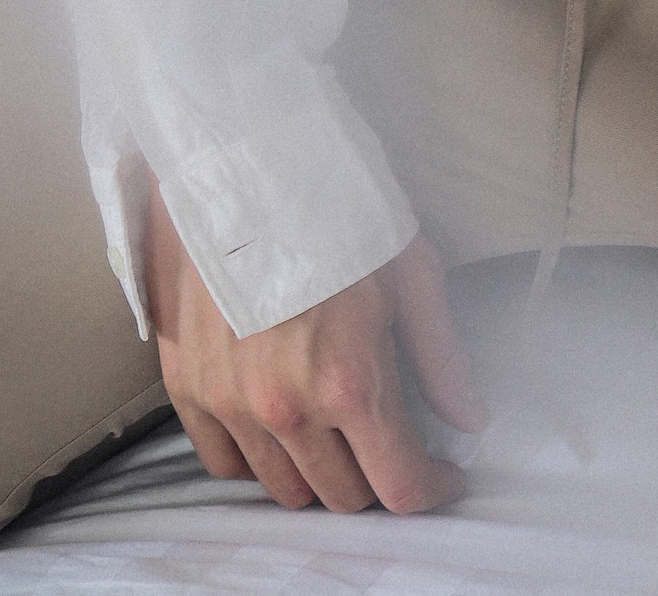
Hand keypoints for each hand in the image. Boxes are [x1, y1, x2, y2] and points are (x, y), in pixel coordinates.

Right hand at [145, 175, 485, 513]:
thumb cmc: (335, 207)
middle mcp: (288, 409)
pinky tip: (277, 423)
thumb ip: (440, 355)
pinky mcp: (188, 388)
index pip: (399, 486)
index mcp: (350, 382)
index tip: (442, 475)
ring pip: (285, 490)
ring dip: (318, 472)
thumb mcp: (410, 269)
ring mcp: (231, 404)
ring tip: (335, 430)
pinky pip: (225, 464)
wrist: (240, 161)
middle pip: (344, 497)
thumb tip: (469, 420)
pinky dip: (256, 458)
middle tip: (389, 439)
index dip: (432, 490)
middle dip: (377, 477)